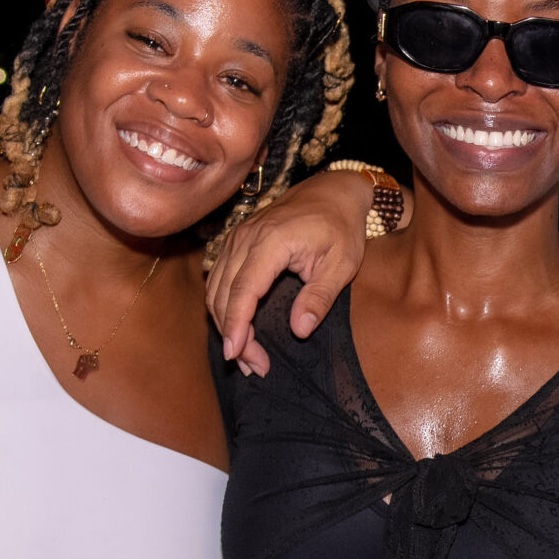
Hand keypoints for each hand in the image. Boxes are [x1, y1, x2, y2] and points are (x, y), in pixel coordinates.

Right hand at [206, 169, 383, 375]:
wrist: (332, 191)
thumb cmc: (341, 226)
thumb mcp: (342, 264)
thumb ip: (320, 296)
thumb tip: (299, 331)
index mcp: (271, 241)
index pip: (244, 290)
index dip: (236, 325)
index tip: (235, 353)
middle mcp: (245, 238)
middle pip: (224, 294)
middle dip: (232, 334)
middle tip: (253, 367)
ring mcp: (237, 238)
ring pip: (216, 288)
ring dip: (225, 324)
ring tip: (246, 356)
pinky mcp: (237, 243)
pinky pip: (219, 279)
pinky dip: (224, 307)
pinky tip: (238, 330)